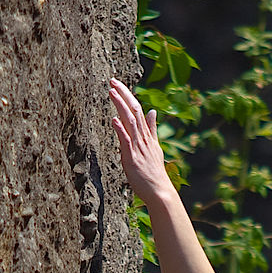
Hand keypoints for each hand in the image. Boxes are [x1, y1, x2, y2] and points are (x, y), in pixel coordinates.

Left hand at [109, 78, 171, 204]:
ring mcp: (138, 147)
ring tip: (111, 92)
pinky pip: (127, 141)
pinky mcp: (132, 158)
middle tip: (112, 80)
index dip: (128, 96)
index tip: (117, 84)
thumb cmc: (154, 173)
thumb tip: (153, 111)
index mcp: (147, 136)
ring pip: (130, 122)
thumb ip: (152, 129)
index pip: (138, 110)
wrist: (161, 192)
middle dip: (123, 94)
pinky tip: (114, 119)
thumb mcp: (154, 147)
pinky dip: (121, 129)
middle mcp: (144, 138)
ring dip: (120, 106)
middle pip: (134, 111)